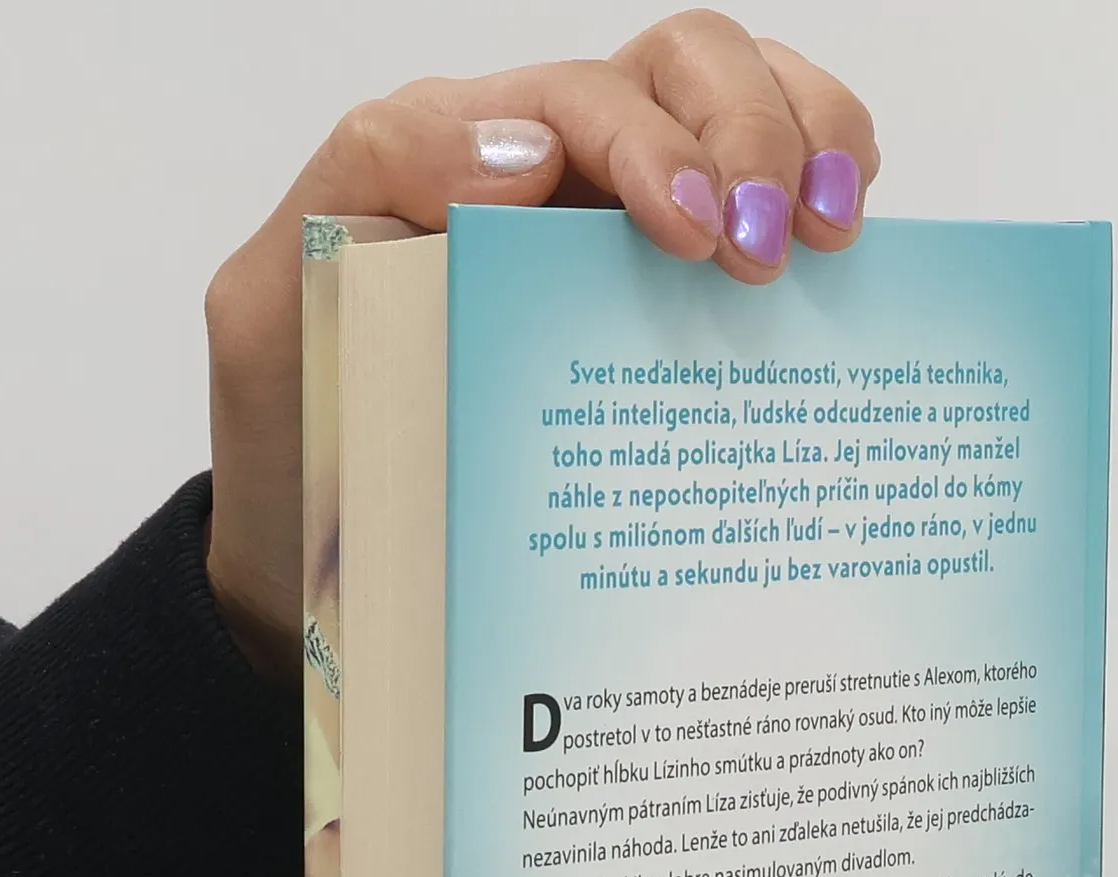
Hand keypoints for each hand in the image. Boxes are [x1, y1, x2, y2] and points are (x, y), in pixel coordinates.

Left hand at [203, 10, 878, 676]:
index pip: (581, 97)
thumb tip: (519, 151)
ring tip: (836, 236)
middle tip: (775, 249)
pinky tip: (847, 264)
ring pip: (745, 107)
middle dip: (751, 133)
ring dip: (811, 142)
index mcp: (459, 158)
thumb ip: (355, 196)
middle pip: (685, 70)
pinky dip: (827, 202)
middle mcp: (556, 174)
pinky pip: (769, 218)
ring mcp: (624, 234)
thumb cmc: (299, 438)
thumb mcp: (270, 313)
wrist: (331, 566)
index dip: (658, 143)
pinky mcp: (678, 306)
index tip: (698, 233)